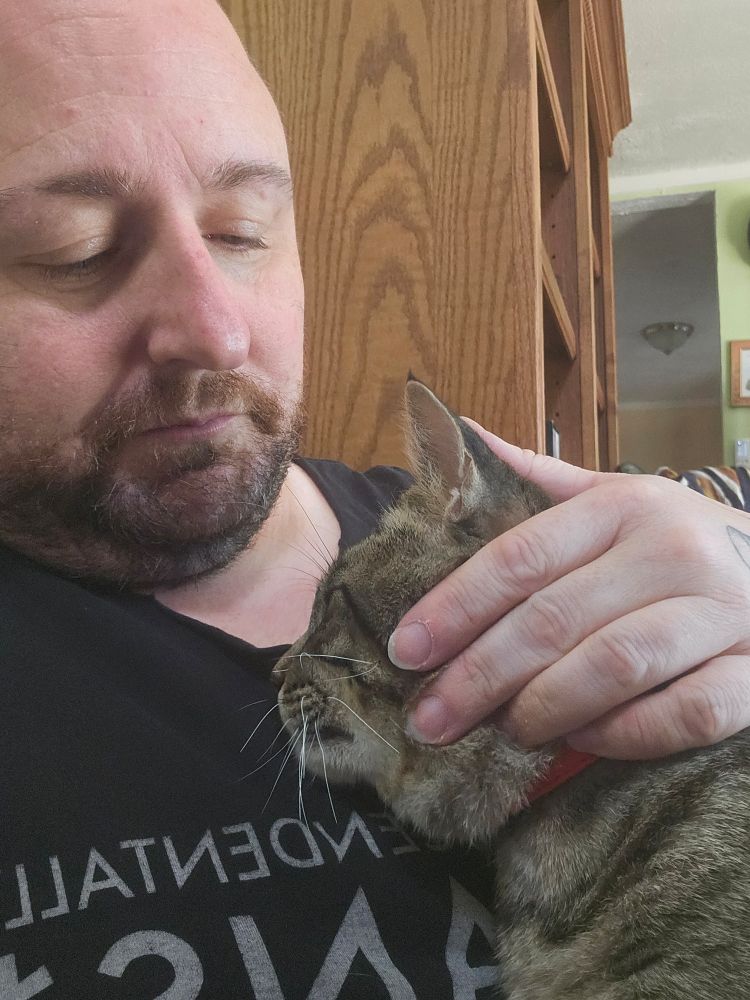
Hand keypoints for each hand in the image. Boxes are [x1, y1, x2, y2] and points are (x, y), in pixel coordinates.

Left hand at [388, 422, 749, 759]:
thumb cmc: (685, 540)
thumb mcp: (620, 497)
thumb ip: (542, 479)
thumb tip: (462, 433)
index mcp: (623, 506)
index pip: (518, 558)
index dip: (454, 607)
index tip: (405, 651)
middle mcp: (671, 550)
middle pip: (551, 618)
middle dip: (478, 676)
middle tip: (430, 720)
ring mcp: (722, 611)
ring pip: (613, 665)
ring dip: (543, 708)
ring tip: (502, 733)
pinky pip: (685, 714)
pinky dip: (625, 734)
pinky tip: (582, 744)